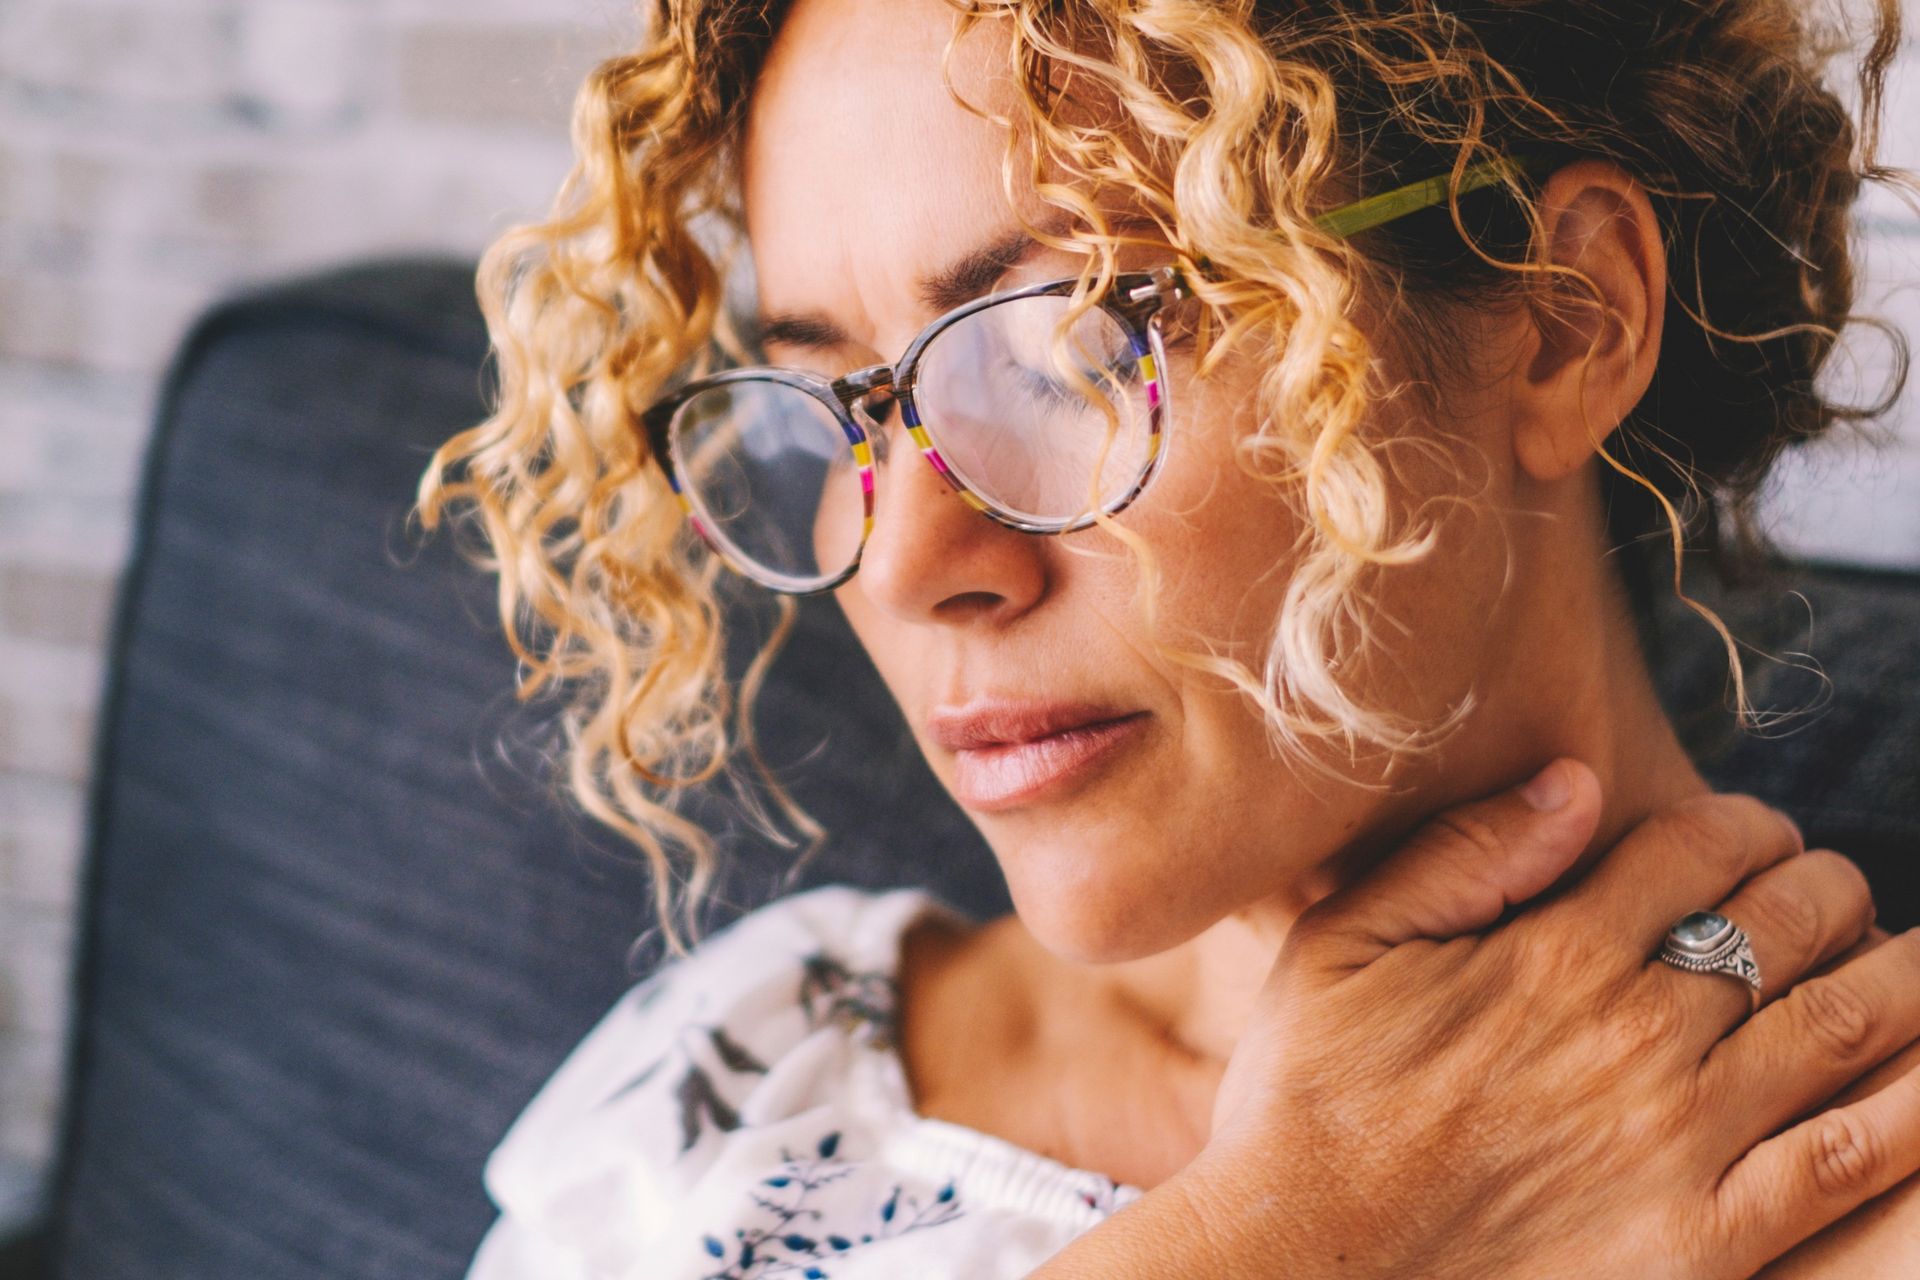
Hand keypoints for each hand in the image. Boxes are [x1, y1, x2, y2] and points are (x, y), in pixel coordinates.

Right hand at [1179, 759, 1919, 1279]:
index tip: (1753, 836)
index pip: (1699, 846)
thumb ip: (1461, 852)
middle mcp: (1635, 1031)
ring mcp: (1680, 1138)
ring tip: (1907, 954)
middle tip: (1831, 890)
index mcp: (1554, 950)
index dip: (1746, 824)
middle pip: (1787, 920)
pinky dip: (1912, 1105)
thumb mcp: (1344, 944)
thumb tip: (1576, 781)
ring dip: (1897, 972)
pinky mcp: (1705, 1239)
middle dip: (1828, 885)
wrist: (1308, 1262)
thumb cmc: (1310, 1099)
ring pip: (1839, 1023)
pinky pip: (1844, 1159)